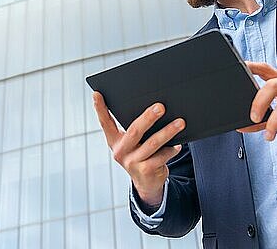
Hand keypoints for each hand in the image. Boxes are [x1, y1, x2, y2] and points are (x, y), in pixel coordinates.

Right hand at [93, 91, 184, 205]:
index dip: (100, 109)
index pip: (105, 123)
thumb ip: (139, 128)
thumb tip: (156, 107)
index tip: (97, 94)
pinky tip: (177, 145)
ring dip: (167, 132)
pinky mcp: (145, 171)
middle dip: (148, 117)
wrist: (148, 182)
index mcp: (115, 141)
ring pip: (152, 144)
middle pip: (134, 131)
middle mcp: (121, 151)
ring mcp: (132, 162)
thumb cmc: (143, 153)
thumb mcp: (135, 142)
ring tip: (180, 122)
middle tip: (161, 107)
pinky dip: (171, 149)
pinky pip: (161, 157)